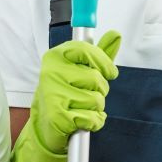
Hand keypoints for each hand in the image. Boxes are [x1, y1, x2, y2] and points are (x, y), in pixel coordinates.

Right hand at [11, 30, 121, 161]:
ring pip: (97, 100)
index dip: (103, 62)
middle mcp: (51, 72)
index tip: (108, 72)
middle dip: (100, 91)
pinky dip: (93, 122)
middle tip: (85, 95)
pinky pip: (92, 118)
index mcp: (56, 56)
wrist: (46, 126)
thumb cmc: (65, 94)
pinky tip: (82, 121)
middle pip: (97, 79)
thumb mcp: (80, 69)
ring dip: (96, 108)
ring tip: (81, 108)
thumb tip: (115, 34)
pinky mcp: (59, 116)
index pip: (87, 50)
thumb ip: (99, 53)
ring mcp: (53, 94)